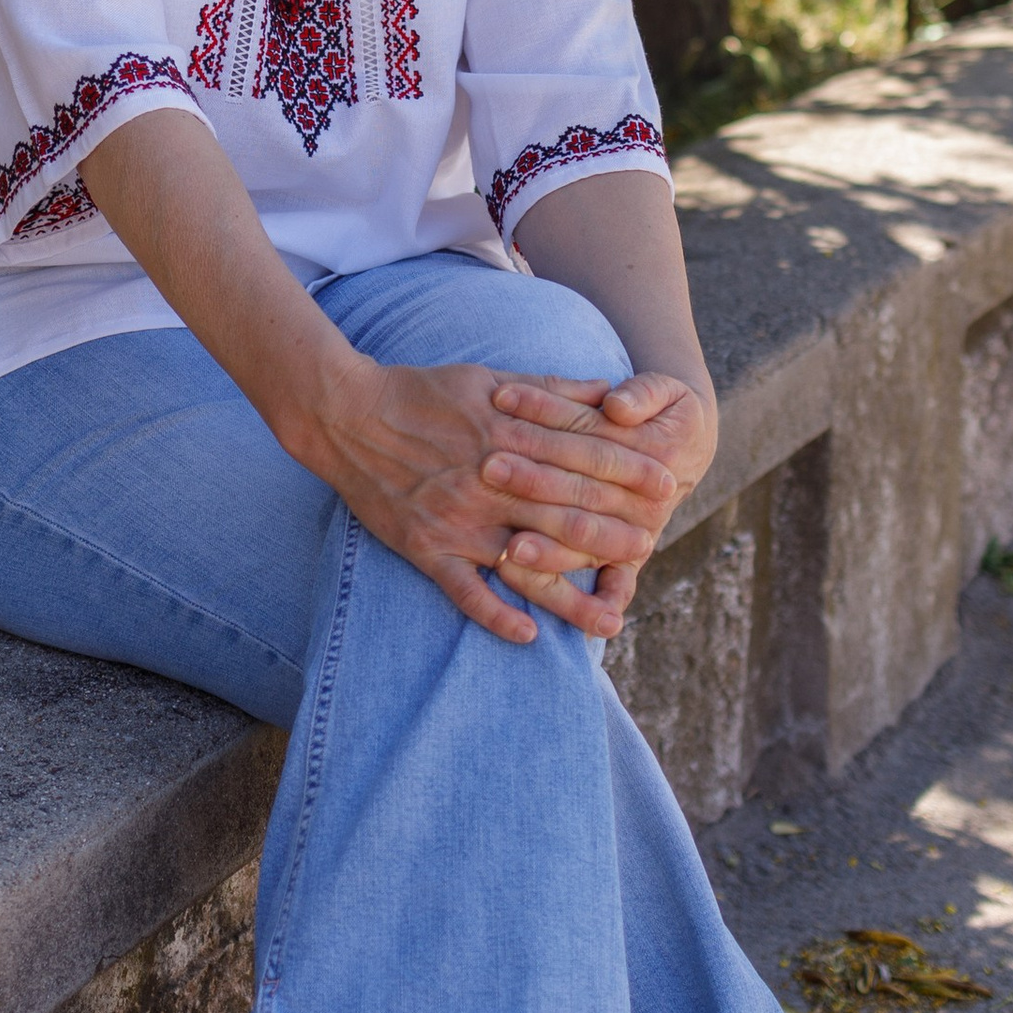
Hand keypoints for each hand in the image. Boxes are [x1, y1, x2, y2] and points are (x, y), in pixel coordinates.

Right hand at [300, 358, 677, 644]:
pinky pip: (463, 589)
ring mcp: (458, 518)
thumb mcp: (491, 378)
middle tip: (652, 547)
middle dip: (616, 532)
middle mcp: (490, 479)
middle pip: (567, 510)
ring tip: (610, 620)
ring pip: (525, 562)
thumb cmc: (422, 391)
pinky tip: (528, 634)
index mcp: (509, 433)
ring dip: (570, 595)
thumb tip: (607, 393)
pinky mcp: (426, 546)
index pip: (584, 454)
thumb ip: (551, 390)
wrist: (345, 414)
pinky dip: (494, 613)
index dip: (630, 470)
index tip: (667, 485)